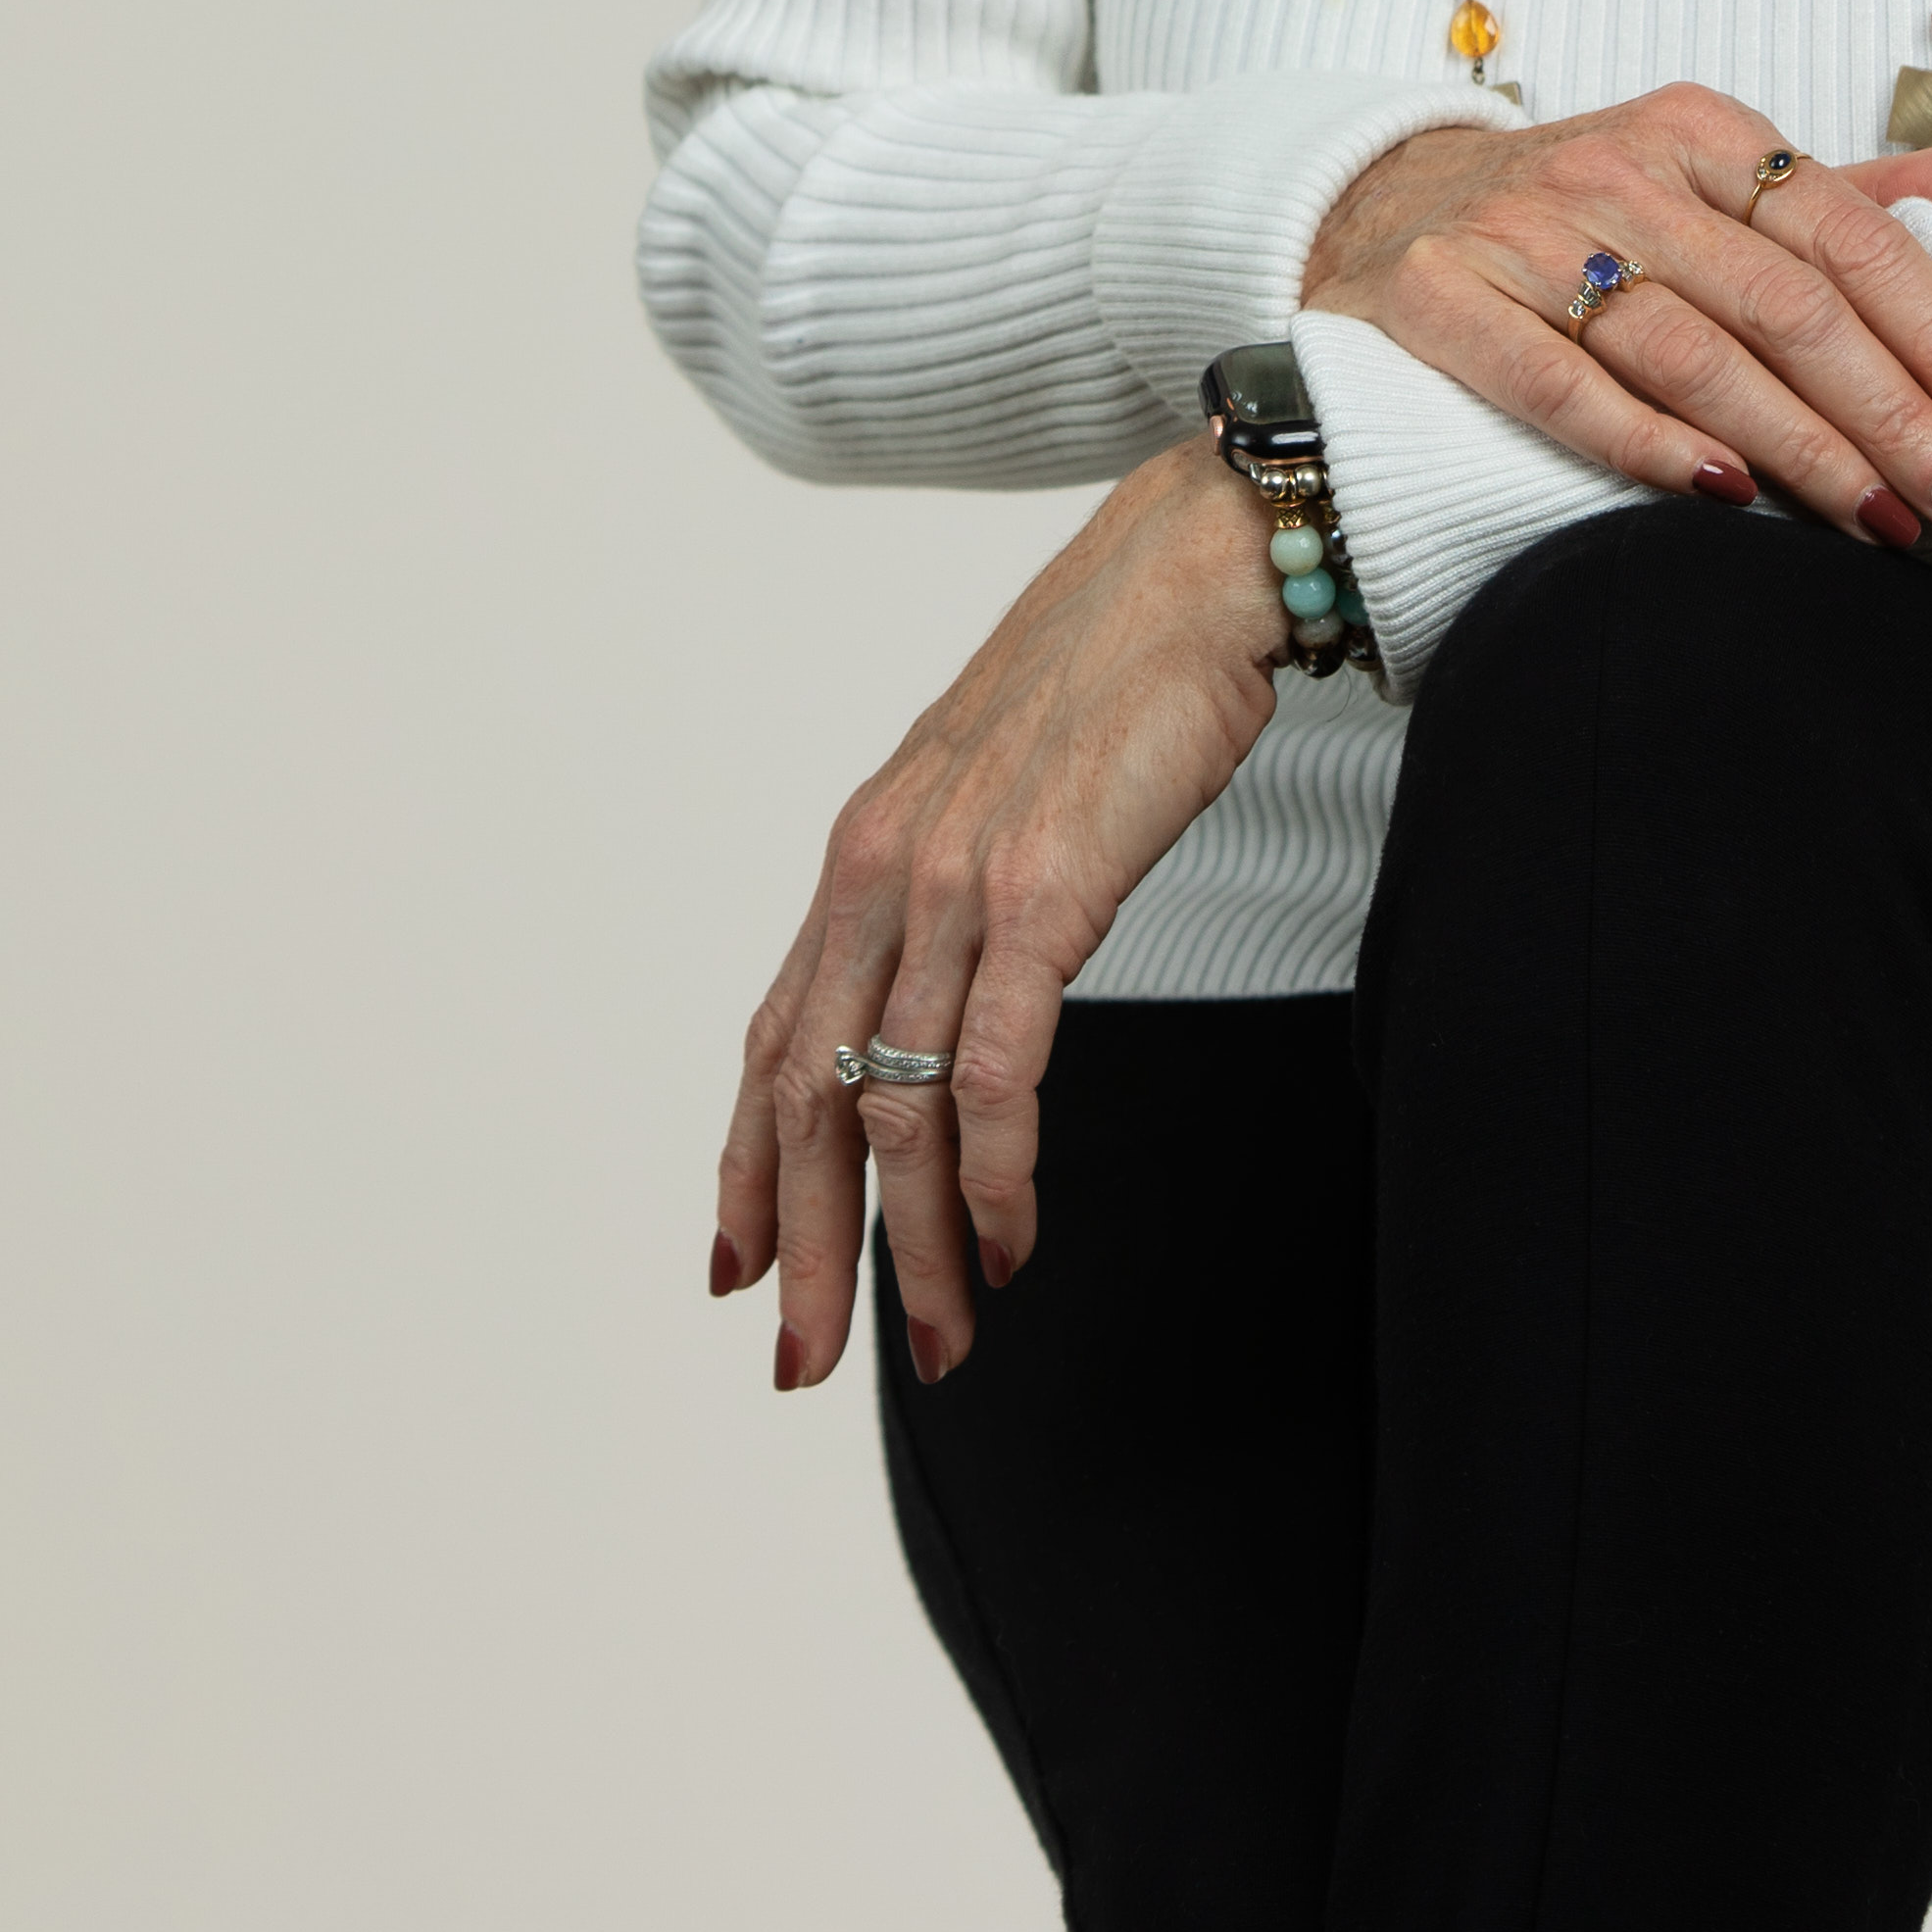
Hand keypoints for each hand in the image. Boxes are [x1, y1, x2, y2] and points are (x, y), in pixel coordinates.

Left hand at [710, 436, 1285, 1392]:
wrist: (1192, 571)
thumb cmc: (1117, 673)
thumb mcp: (1001, 789)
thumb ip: (959, 884)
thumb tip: (963, 974)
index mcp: (865, 851)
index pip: (777, 1039)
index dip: (748, 1166)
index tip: (738, 1267)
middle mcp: (883, 873)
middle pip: (809, 1099)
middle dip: (807, 1248)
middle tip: (806, 1360)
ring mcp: (954, 886)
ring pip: (897, 1108)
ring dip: (913, 1245)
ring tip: (938, 1336)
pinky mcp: (1042, 897)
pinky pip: (996, 1074)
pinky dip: (996, 1179)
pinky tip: (1010, 1242)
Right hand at [1301, 84, 1931, 549]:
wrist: (1375, 209)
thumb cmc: (1582, 212)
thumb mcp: (1719, 177)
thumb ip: (1865, 191)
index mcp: (1703, 134)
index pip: (1851, 231)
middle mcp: (1618, 172)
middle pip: (1783, 302)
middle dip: (1889, 411)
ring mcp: (1524, 233)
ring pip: (1688, 349)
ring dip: (1797, 445)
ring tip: (1878, 522)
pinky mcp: (1441, 299)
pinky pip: (1557, 381)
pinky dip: (1643, 441)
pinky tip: (1722, 496)